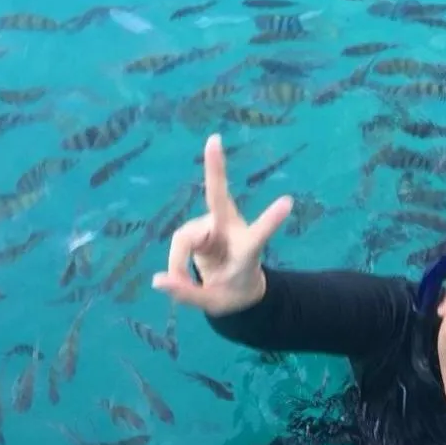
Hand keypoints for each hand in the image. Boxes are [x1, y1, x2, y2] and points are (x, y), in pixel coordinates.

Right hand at [152, 134, 293, 315]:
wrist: (237, 289)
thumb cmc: (232, 294)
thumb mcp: (214, 304)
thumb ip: (187, 295)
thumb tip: (158, 280)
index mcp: (247, 251)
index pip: (259, 235)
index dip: (271, 221)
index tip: (288, 202)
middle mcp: (231, 230)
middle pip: (219, 198)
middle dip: (214, 170)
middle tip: (214, 139)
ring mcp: (213, 225)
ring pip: (186, 236)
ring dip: (181, 262)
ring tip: (186, 283)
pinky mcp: (199, 228)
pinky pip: (179, 242)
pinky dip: (177, 262)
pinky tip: (182, 275)